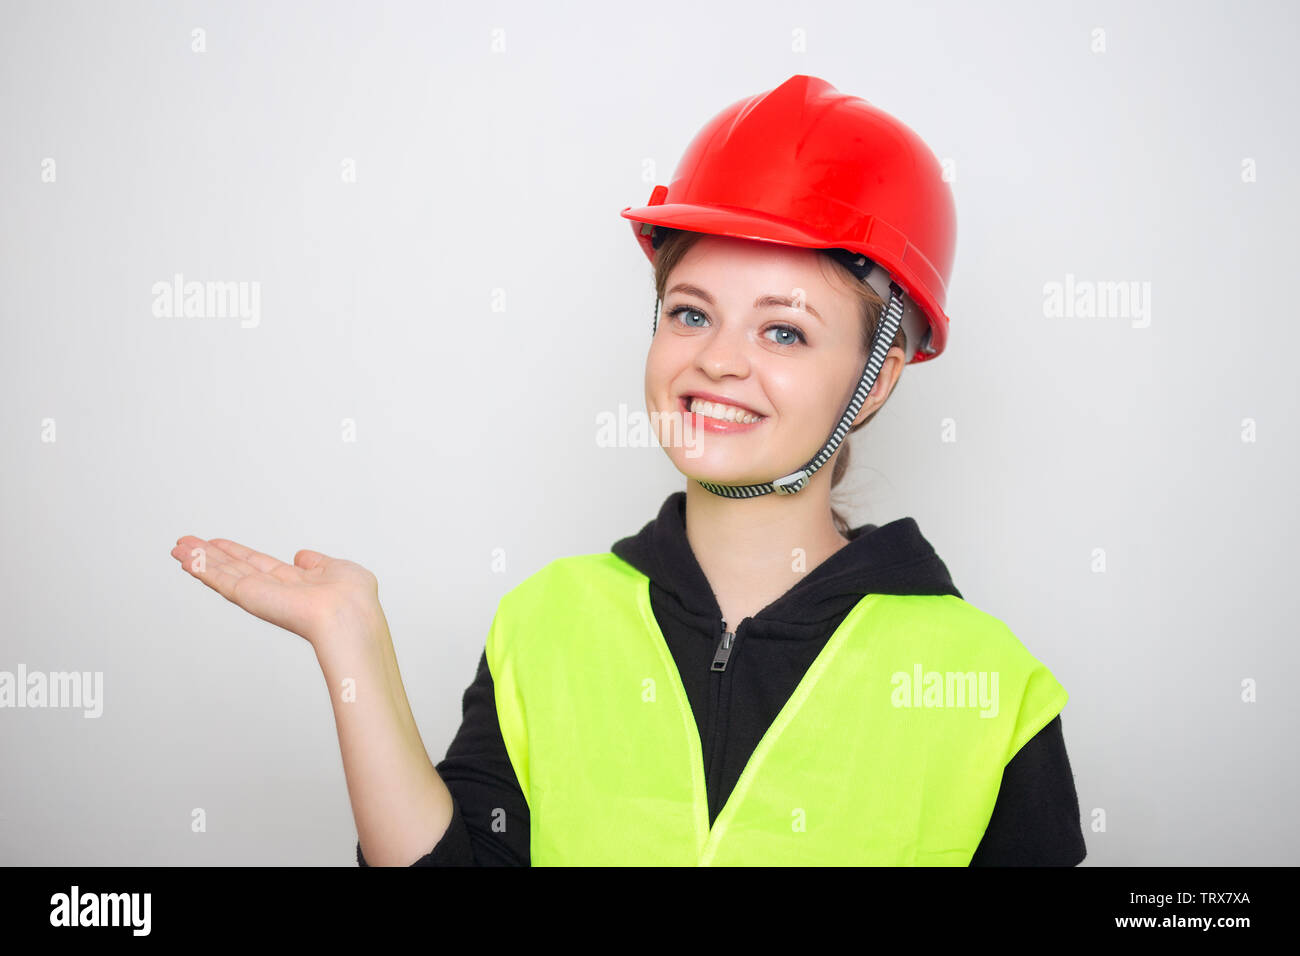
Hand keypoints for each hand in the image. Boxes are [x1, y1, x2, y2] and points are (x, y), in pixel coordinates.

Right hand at [169, 536, 380, 648]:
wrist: (349, 616)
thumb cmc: (354, 600)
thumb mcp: (340, 570)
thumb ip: (319, 563)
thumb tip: (302, 556)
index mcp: (296, 584)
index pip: (258, 564)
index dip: (236, 553)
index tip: (216, 543)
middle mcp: (274, 590)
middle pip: (233, 568)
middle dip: (209, 555)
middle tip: (184, 542)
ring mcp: (260, 594)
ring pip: (222, 573)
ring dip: (198, 559)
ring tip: (177, 546)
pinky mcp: (250, 596)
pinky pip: (220, 580)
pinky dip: (201, 568)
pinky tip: (185, 558)